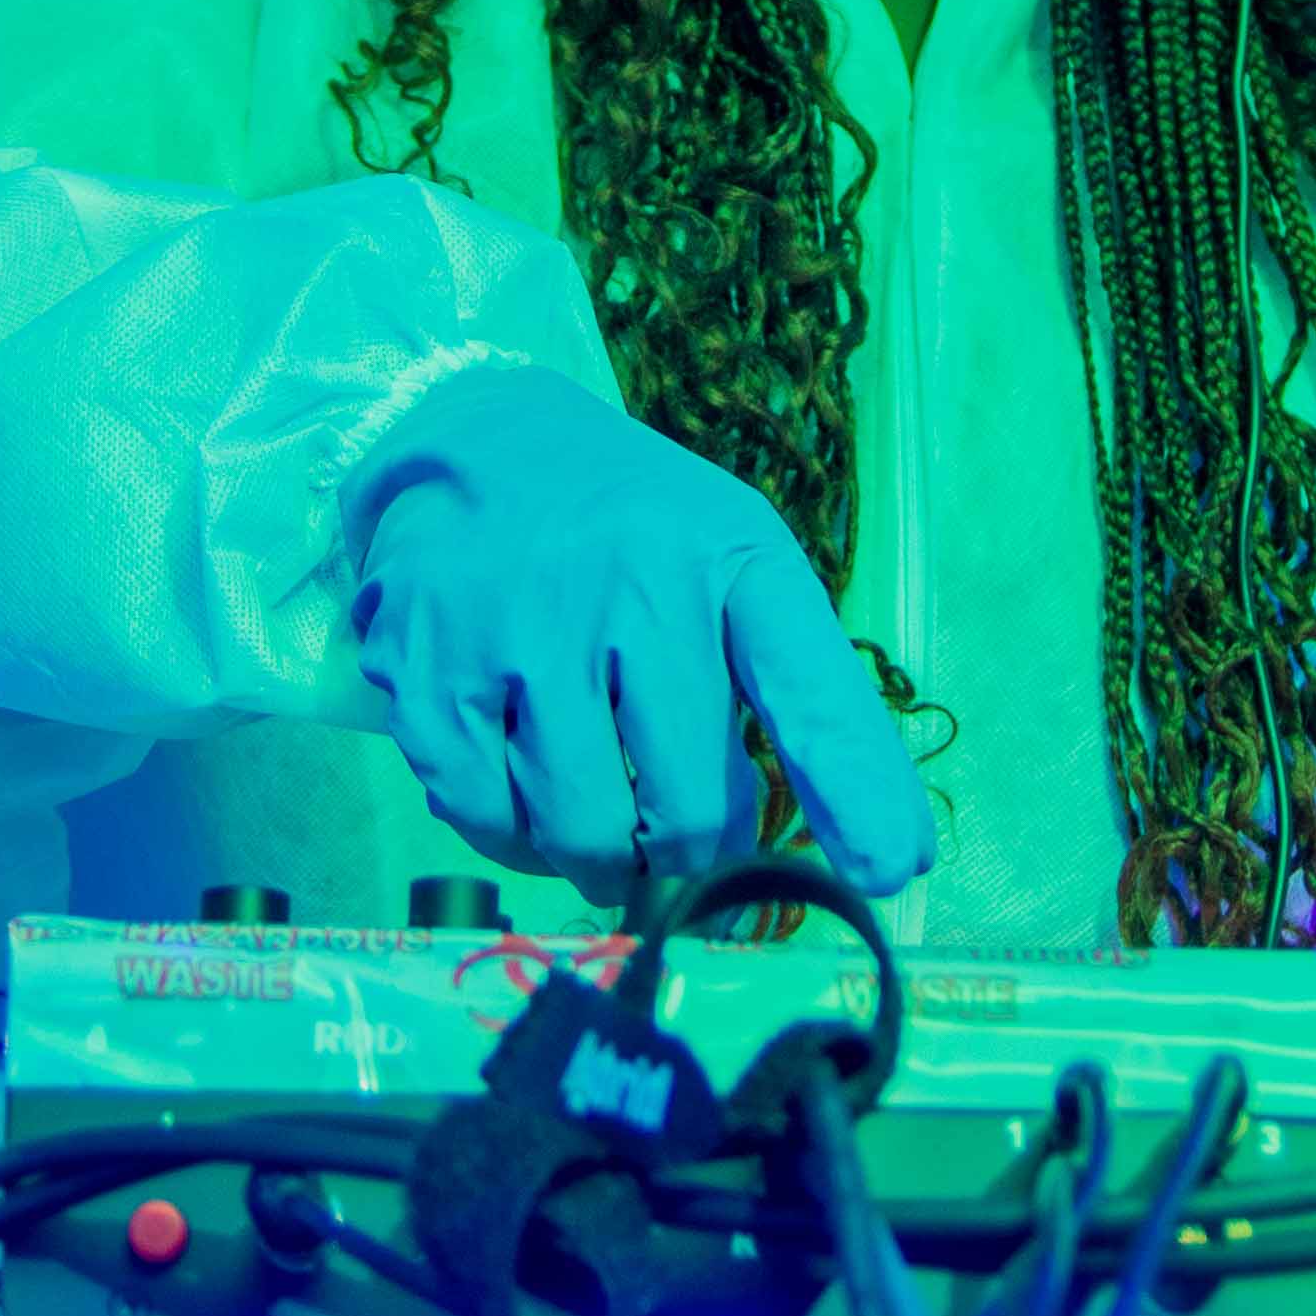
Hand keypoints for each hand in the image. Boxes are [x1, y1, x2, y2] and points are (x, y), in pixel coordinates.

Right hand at [345, 361, 936, 905]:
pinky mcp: (426, 671)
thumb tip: (877, 859)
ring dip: (599, 860)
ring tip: (599, 816)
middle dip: (688, 854)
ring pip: (582, 834)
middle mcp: (630, 588)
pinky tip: (524, 793)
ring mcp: (520, 630)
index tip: (890, 874)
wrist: (469, 441)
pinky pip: (485, 821)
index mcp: (727, 557)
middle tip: (673, 837)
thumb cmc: (629, 533)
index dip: (855, 791)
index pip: (808, 687)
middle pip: (687, 812)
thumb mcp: (733, 565)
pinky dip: (513, 839)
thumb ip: (796, 691)